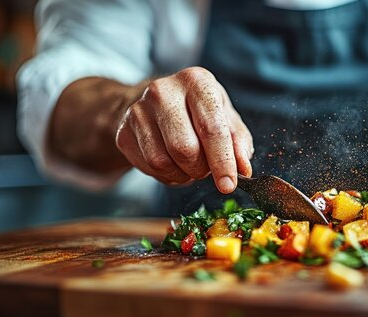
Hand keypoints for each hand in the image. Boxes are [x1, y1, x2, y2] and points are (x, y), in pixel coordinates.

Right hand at [115, 67, 252, 192]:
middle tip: (206, 167)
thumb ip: (239, 143)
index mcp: (196, 81)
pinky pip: (148, 167)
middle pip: (185, 149)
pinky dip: (167, 175)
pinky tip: (173, 163)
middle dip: (201, 169)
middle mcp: (163, 91)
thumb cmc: (199, 112)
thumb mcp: (226, 118)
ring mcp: (139, 110)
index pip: (211, 128)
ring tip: (190, 164)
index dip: (222, 161)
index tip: (229, 185)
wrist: (156, 104)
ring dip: (183, 174)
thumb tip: (243, 169)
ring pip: (163, 162)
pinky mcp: (123, 131)